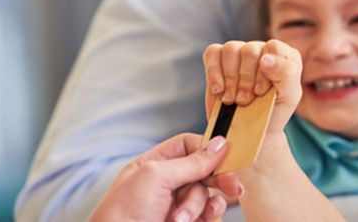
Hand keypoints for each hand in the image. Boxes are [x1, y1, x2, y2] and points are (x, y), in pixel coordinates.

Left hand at [90, 133, 243, 221]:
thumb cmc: (124, 213)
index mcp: (154, 164)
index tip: (225, 156)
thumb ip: (190, 161)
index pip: (189, 146)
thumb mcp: (156, 177)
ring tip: (181, 219)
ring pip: (208, 195)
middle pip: (205, 171)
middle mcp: (168, 183)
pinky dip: (208, 217)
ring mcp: (178, 205)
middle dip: (219, 179)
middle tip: (233, 187)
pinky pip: (210, 215)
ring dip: (200, 206)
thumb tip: (219, 144)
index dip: (207, 150)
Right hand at [202, 39, 302, 134]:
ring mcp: (239, 52)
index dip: (266, 70)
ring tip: (232, 99)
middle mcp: (261, 50)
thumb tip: (266, 58)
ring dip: (230, 78)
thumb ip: (286, 74)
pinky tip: (218, 90)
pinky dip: (213, 73)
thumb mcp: (288, 96)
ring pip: (230, 50)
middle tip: (245, 100)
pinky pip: (212, 53)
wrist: (250, 130)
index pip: (274, 48)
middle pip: (250, 50)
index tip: (260, 91)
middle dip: (246, 79)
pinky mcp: (218, 59)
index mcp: (283, 55)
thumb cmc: (273, 111)